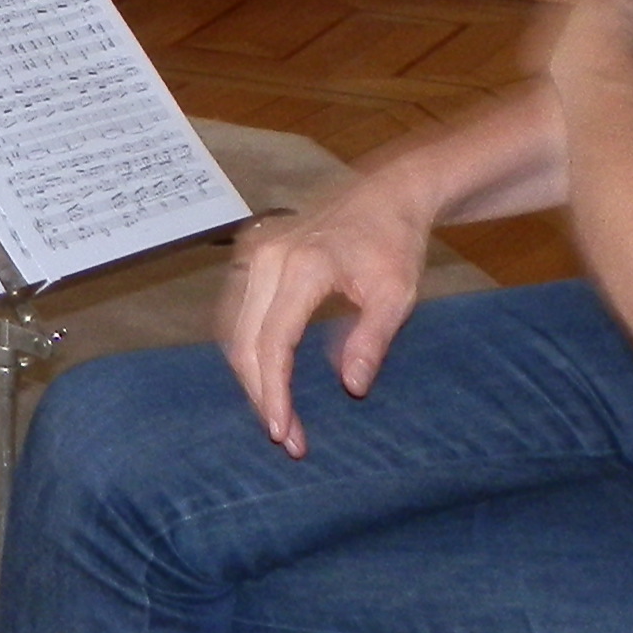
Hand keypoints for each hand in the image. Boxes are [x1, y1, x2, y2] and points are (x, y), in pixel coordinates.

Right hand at [218, 174, 443, 455]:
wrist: (385, 194)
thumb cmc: (394, 243)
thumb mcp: (397, 294)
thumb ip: (371, 339)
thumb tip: (350, 388)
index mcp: (302, 266)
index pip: (274, 341)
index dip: (274, 392)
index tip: (284, 432)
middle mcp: (267, 258)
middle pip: (245, 342)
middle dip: (261, 395)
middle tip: (287, 437)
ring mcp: (254, 254)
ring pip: (235, 332)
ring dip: (251, 378)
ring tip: (279, 415)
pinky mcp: (252, 257)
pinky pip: (237, 315)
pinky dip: (248, 352)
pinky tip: (267, 378)